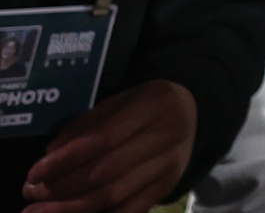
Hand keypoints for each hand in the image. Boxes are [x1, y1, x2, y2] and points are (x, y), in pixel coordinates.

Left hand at [20, 78, 195, 212]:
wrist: (193, 109)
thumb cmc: (145, 104)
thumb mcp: (119, 101)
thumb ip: (86, 124)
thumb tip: (51, 156)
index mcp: (153, 105)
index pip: (101, 139)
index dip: (64, 160)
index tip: (33, 174)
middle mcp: (167, 135)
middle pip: (105, 171)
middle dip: (61, 188)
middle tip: (32, 194)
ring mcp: (171, 163)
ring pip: (113, 194)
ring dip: (71, 208)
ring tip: (42, 211)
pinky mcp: (169, 185)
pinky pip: (130, 209)